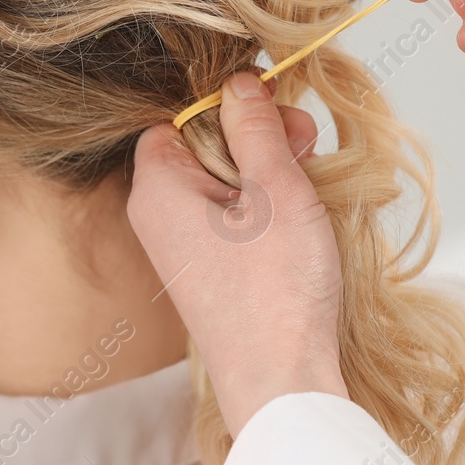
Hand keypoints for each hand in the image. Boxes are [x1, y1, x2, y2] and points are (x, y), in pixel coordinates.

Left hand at [127, 72, 347, 435]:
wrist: (279, 381)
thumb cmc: (275, 291)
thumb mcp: (274, 190)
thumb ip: (255, 128)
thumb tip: (239, 83)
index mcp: (157, 187)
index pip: (176, 117)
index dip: (226, 105)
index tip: (274, 107)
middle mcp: (156, 215)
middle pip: (200, 146)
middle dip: (254, 136)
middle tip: (304, 140)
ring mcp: (179, 247)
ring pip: (219, 181)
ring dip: (264, 171)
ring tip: (308, 177)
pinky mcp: (204, 271)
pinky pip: (226, 217)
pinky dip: (261, 207)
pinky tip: (297, 214)